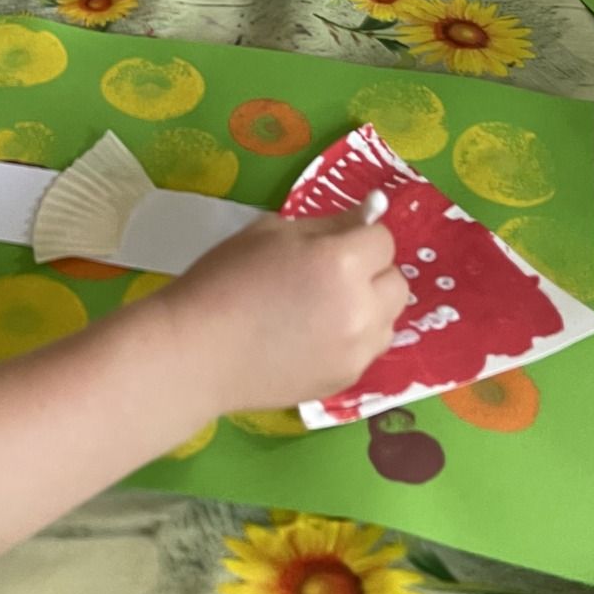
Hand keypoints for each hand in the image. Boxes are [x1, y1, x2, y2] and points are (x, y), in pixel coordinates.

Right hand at [159, 212, 409, 413]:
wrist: (196, 352)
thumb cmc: (225, 280)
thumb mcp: (271, 232)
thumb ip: (328, 225)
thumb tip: (370, 212)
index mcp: (341, 262)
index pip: (384, 240)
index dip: (360, 237)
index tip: (332, 244)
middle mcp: (361, 308)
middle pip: (397, 282)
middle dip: (372, 273)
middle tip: (330, 275)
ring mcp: (356, 351)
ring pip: (389, 319)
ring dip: (368, 308)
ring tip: (324, 309)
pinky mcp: (346, 380)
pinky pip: (368, 350)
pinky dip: (353, 339)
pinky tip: (314, 337)